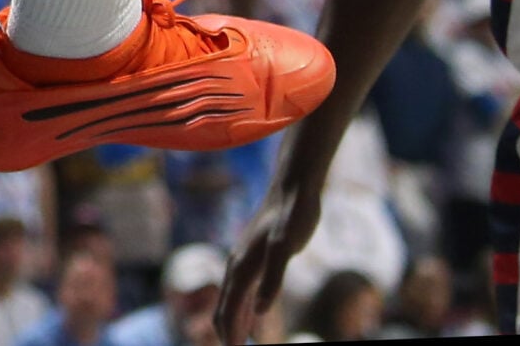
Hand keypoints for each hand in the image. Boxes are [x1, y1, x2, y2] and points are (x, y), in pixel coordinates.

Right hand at [218, 179, 320, 344]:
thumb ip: (273, 279)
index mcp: (244, 265)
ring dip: (234, 320)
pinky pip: (246, 287)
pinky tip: (253, 315)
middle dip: (226, 330)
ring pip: (234, 296)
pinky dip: (245, 306)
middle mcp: (239, 263)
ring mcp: (246, 258)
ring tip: (237, 341)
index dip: (229, 332)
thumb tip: (262, 312)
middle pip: (226, 304)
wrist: (293, 188)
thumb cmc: (292, 215)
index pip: (230, 307)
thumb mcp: (286, 247)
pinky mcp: (258, 256)